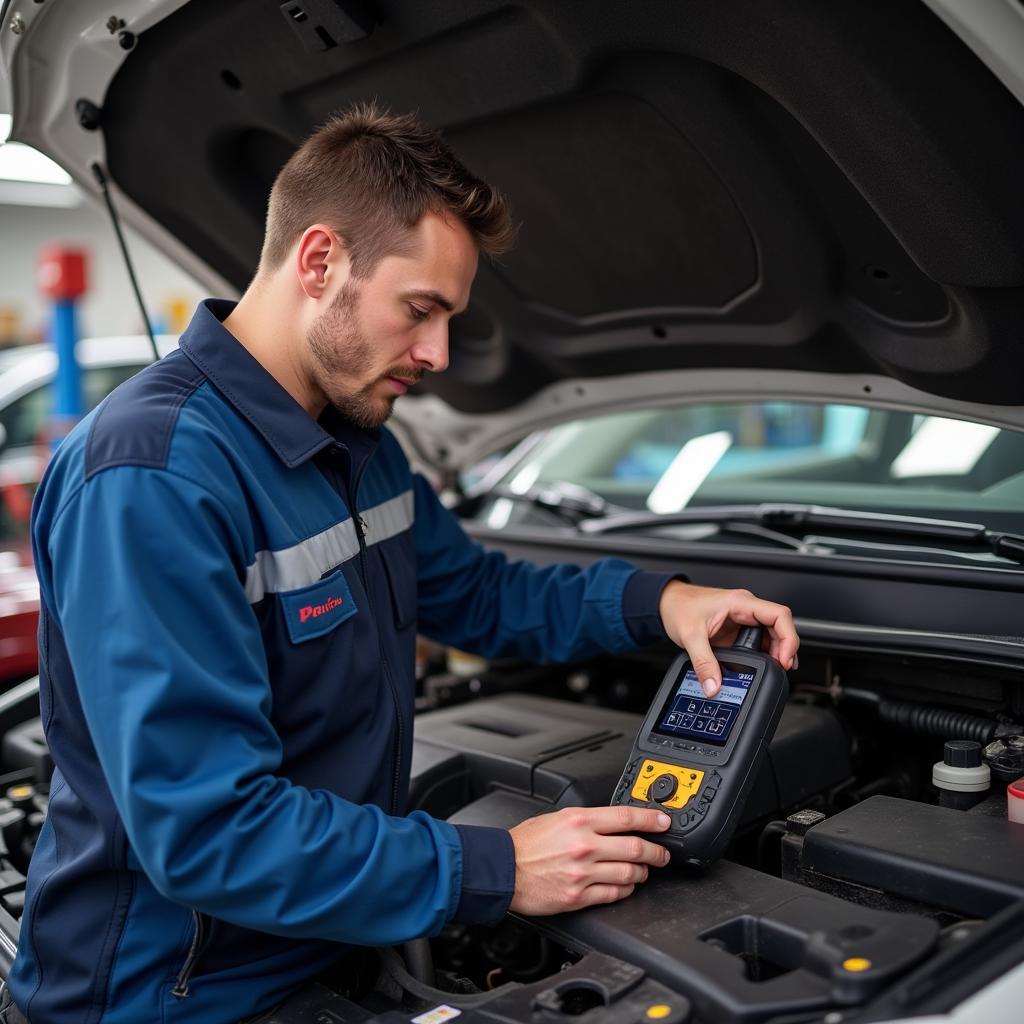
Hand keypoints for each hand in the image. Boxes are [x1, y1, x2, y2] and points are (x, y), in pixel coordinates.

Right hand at [508, 805, 670, 914]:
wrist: (503, 870)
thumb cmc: (525, 844)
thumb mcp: (556, 817)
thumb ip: (585, 820)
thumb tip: (612, 823)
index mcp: (579, 820)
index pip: (626, 817)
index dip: (651, 820)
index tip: (663, 822)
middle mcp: (585, 845)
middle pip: (636, 848)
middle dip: (657, 852)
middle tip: (662, 853)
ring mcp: (583, 873)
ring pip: (630, 873)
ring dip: (642, 872)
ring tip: (643, 870)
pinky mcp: (579, 896)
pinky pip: (614, 894)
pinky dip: (625, 890)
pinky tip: (625, 886)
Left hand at [659, 582, 798, 696]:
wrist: (666, 603)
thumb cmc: (678, 607)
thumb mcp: (690, 636)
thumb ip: (703, 663)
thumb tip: (714, 686)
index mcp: (740, 603)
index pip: (779, 614)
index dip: (789, 637)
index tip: (785, 658)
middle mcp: (745, 608)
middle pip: (780, 626)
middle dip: (785, 648)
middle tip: (781, 668)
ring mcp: (742, 619)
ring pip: (772, 633)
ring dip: (776, 651)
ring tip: (776, 669)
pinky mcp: (737, 629)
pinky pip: (759, 640)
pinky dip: (765, 653)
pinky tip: (764, 665)